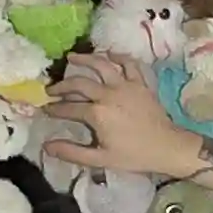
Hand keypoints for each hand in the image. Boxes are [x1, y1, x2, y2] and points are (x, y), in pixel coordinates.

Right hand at [42, 53, 205, 180]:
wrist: (166, 147)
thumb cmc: (133, 156)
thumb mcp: (100, 159)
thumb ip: (72, 152)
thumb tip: (46, 146)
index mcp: (97, 114)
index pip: (69, 108)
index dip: (54, 108)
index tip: (45, 109)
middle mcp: (109, 94)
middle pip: (79, 83)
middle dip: (62, 86)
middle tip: (51, 89)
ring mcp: (126, 85)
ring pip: (102, 65)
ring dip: (85, 59)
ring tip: (71, 57)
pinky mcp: (141, 83)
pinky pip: (129, 64)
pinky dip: (118, 56)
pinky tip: (108, 54)